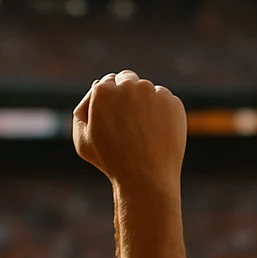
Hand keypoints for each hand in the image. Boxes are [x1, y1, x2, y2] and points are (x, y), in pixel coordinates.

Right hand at [72, 70, 186, 193]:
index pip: (107, 82)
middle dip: (127, 95)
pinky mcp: (173, 103)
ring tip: (143, 133)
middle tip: (129, 122)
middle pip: (128, 79)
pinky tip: (157, 134)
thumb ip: (83, 110)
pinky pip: (166, 103)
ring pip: (148, 91)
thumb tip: (97, 85)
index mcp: (103, 90)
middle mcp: (129, 85)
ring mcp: (154, 92)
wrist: (145, 178)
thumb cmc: (110, 161)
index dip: (110, 100)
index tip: (115, 118)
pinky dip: (163, 114)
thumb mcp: (82, 139)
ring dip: (145, 104)